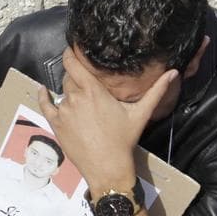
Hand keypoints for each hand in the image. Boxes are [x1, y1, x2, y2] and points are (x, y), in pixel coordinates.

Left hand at [38, 48, 176, 194]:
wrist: (107, 166)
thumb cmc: (123, 140)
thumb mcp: (140, 113)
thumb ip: (156, 91)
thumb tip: (173, 72)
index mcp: (93, 91)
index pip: (73, 64)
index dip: (69, 54)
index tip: (71, 49)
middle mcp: (75, 98)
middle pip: (69, 77)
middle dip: (75, 75)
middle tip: (84, 78)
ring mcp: (63, 111)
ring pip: (62, 92)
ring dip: (68, 90)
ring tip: (79, 95)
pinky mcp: (55, 124)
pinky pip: (45, 105)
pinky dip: (43, 96)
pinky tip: (43, 90)